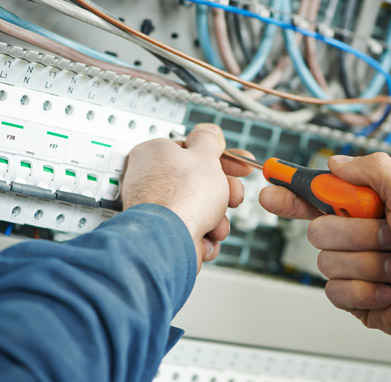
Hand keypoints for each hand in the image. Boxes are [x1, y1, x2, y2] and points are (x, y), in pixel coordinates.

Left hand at [121, 123, 252, 269]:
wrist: (169, 242)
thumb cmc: (181, 197)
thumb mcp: (204, 157)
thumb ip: (209, 141)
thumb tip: (209, 130)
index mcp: (156, 154)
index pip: (194, 152)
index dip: (222, 159)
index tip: (239, 167)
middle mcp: (151, 180)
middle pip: (199, 183)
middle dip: (223, 194)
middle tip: (233, 197)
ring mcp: (156, 209)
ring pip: (199, 209)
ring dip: (216, 219)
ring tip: (216, 225)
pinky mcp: (163, 233)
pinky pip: (191, 230)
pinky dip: (203, 237)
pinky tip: (205, 239)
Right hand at [260, 153, 390, 367]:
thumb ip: (371, 170)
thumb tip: (334, 163)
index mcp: (365, 209)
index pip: (315, 197)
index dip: (290, 192)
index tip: (269, 188)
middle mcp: (355, 236)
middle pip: (318, 230)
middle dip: (358, 235)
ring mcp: (353, 268)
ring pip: (326, 262)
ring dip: (369, 264)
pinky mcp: (353, 298)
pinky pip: (335, 292)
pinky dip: (367, 290)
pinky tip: (390, 290)